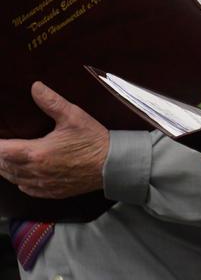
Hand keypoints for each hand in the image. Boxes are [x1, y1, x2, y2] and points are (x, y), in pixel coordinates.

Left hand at [0, 81, 108, 196]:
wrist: (112, 165)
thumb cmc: (93, 140)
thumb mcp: (73, 116)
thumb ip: (51, 101)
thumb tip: (35, 87)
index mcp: (37, 153)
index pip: (2, 151)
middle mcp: (36, 172)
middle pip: (4, 167)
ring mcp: (44, 185)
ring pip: (14, 179)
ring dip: (6, 169)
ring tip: (4, 160)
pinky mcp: (53, 192)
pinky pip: (28, 189)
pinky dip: (20, 181)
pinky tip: (21, 176)